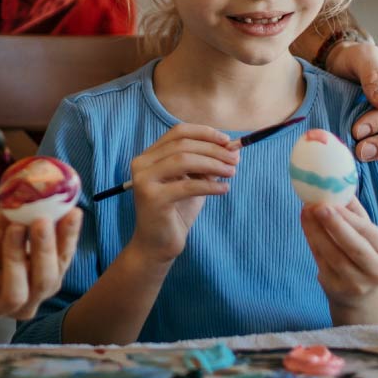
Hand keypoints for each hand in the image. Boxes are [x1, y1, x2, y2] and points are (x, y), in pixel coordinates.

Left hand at [0, 207, 81, 321]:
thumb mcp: (5, 224)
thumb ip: (24, 215)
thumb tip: (44, 192)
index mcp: (40, 278)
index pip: (62, 262)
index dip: (70, 239)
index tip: (73, 212)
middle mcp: (26, 298)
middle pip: (46, 284)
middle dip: (46, 252)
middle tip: (42, 221)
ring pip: (16, 294)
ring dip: (17, 258)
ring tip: (13, 227)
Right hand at [128, 124, 238, 263]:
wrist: (157, 245)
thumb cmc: (176, 211)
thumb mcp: (193, 182)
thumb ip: (206, 165)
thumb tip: (233, 148)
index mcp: (149, 156)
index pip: (178, 132)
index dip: (204, 133)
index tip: (227, 141)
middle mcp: (142, 164)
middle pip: (183, 145)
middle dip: (213, 149)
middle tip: (235, 159)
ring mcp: (144, 180)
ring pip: (183, 160)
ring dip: (213, 164)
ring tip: (231, 172)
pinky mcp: (153, 198)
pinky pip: (188, 186)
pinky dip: (210, 185)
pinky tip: (224, 188)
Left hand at [300, 199, 377, 318]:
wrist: (362, 293)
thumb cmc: (364, 251)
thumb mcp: (368, 232)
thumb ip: (355, 211)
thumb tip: (339, 183)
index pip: (367, 231)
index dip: (347, 216)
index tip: (330, 200)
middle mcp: (377, 270)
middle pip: (353, 246)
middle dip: (333, 225)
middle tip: (316, 205)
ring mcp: (357, 283)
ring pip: (333, 254)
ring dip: (315, 230)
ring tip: (305, 210)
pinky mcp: (336, 288)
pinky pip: (321, 261)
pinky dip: (312, 240)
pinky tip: (306, 224)